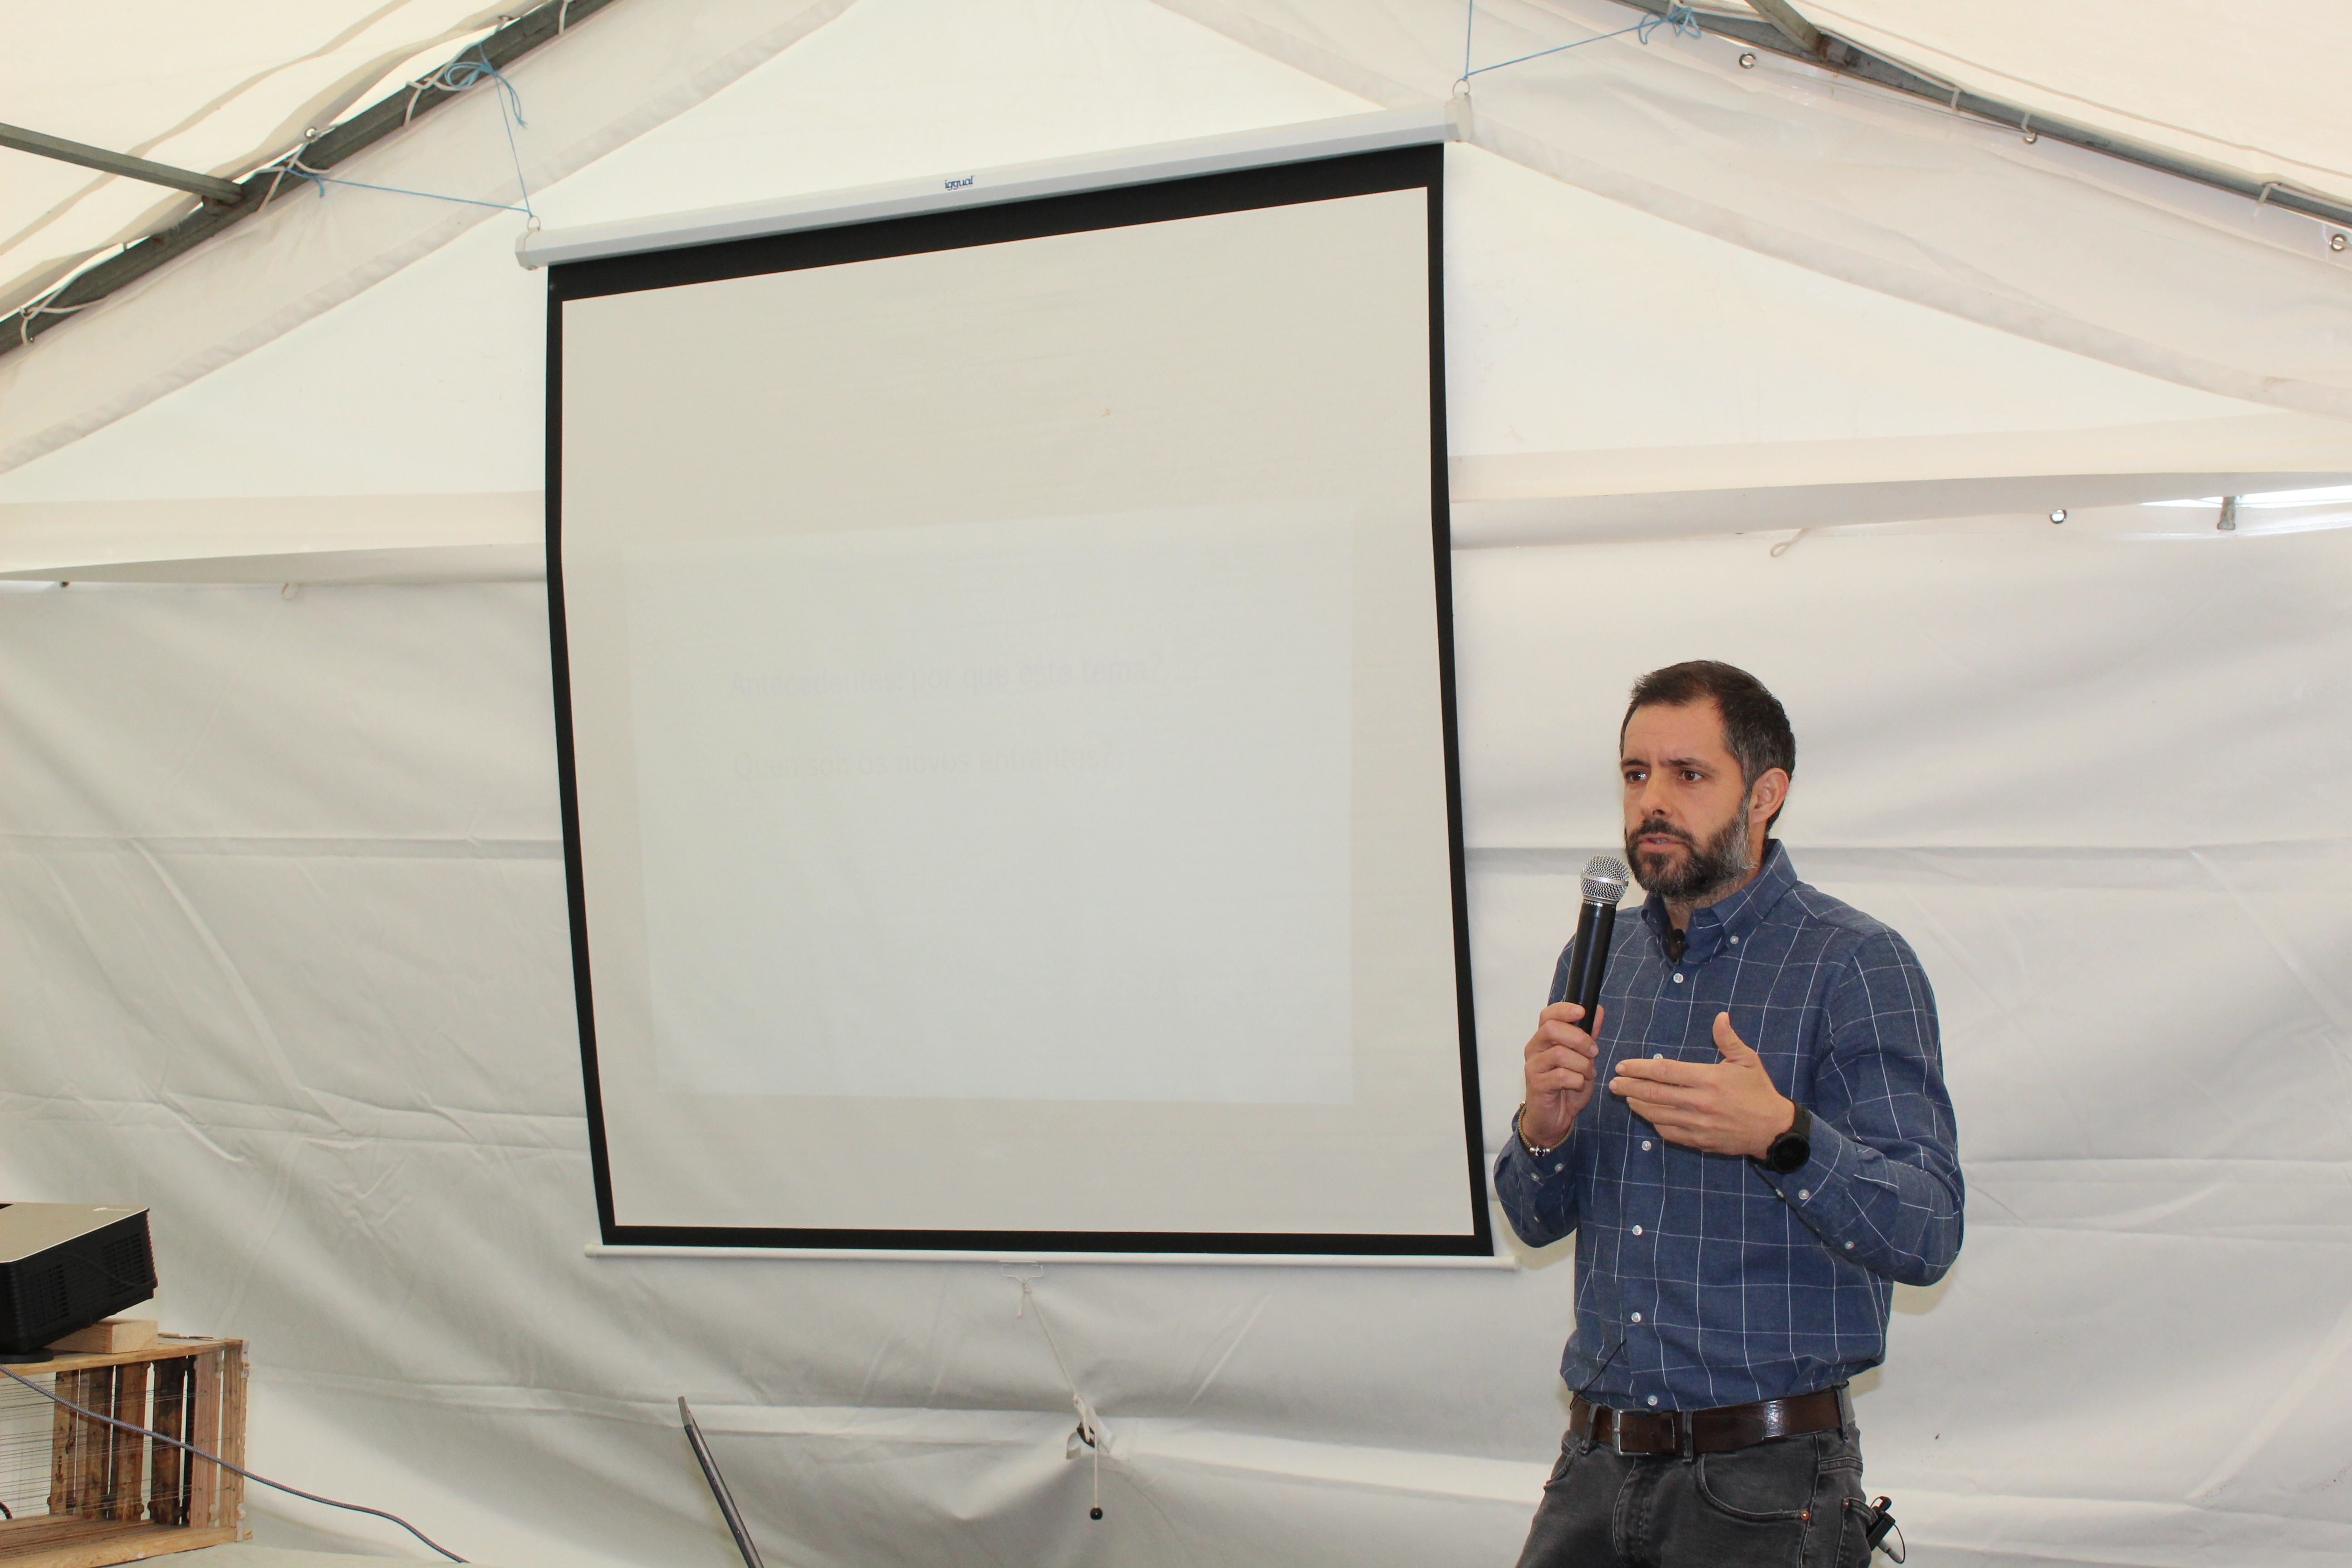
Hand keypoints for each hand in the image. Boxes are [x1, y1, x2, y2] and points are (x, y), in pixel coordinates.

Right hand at [1520, 1002, 1602, 1149]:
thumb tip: (1599, 1010)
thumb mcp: (1583, 1058)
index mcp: (1544, 1039)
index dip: (1564, 1010)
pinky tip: (1578, 1085)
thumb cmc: (1566, 1086)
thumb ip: (1589, 1035)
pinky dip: (1578, 1080)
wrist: (1554, 1118)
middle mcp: (1534, 1049)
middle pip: (1552, 1029)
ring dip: (1582, 1064)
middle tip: (1594, 1052)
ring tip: (1587, 1073)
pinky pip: (1562, 1076)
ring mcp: (1533, 1066)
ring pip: (1560, 1053)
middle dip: (1580, 1039)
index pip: (1548, 1015)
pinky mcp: (1537, 1084)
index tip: (1582, 1012)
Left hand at [1609, 1011, 1795, 1158]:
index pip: (1664, 1071)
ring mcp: (1698, 1124)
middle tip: (1613, 1082)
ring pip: (1657, 1115)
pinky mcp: (1699, 1141)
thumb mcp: (1747, 1061)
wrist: (1773, 1129)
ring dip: (1638, 1105)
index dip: (1639, 1068)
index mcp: (1709, 1079)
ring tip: (1626, 1096)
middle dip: (1629, 1087)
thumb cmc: (1759, 1091)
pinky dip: (1655, 1124)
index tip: (1623, 1065)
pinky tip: (1648, 1115)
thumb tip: (1720, 1016)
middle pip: (1654, 1094)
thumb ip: (1728, 1039)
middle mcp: (1700, 1102)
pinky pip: (1669, 1132)